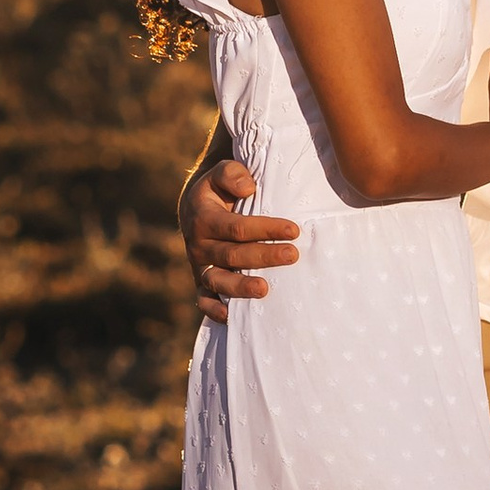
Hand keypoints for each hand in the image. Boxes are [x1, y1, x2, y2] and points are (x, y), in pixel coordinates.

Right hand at [181, 158, 300, 325]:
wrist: (195, 206)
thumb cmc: (218, 189)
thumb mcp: (222, 172)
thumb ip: (232, 174)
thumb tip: (248, 187)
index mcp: (204, 218)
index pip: (237, 227)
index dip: (266, 228)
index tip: (294, 229)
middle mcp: (199, 244)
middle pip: (232, 255)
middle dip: (263, 256)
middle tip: (292, 254)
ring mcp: (199, 265)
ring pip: (217, 281)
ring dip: (240, 288)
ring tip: (264, 290)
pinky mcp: (201, 281)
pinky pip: (203, 299)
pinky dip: (214, 310)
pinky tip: (231, 317)